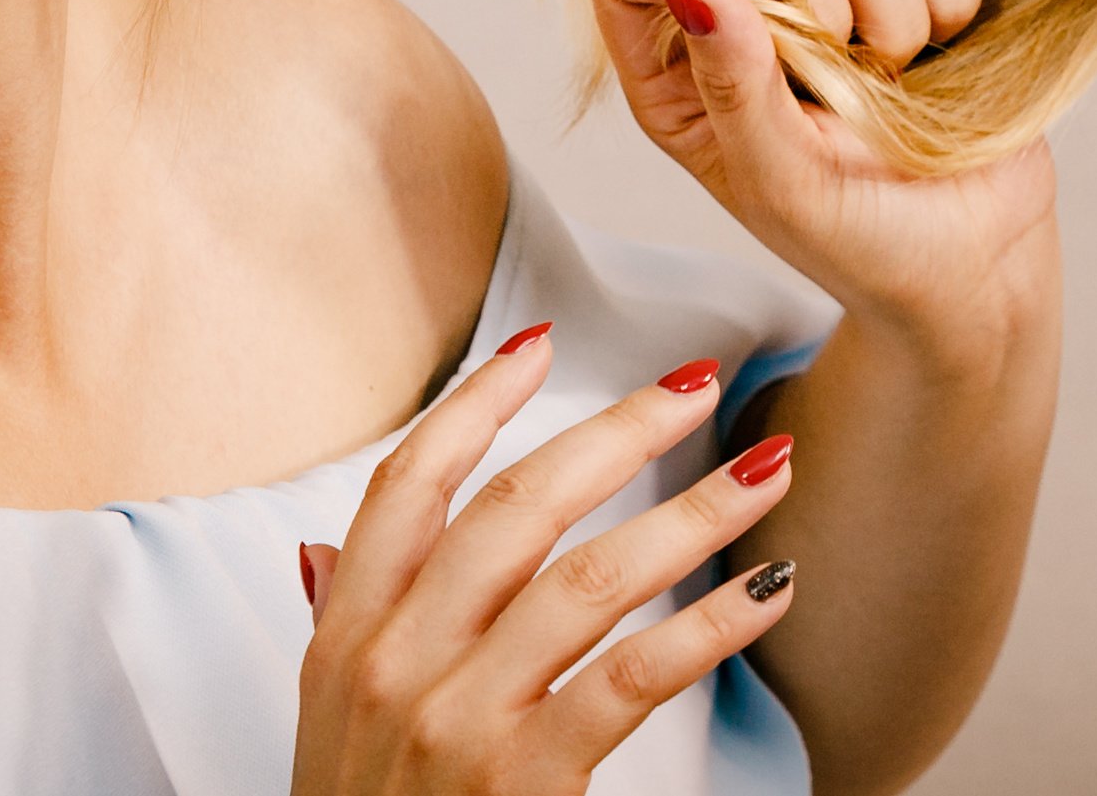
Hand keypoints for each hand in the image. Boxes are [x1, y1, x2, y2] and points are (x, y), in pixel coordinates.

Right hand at [292, 332, 798, 795]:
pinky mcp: (520, 780)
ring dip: (693, 513)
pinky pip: (632, 674)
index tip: (545, 344)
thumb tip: (328, 551)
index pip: (408, 485)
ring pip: (587, 578)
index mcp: (342, 637)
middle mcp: (390, 666)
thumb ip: (341, 630)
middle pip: (516, 509)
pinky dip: (709, 622)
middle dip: (619, 431)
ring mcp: (453, 721)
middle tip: (700, 383)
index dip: (477, 405)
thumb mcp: (328, 728)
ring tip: (768, 470)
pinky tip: (767, 591)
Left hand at [592, 0, 1056, 353]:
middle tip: (844, 68)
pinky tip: (944, 50)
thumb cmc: (864, 248)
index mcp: (682, 77)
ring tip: (899, 79)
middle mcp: (753, 26)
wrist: (979, 273)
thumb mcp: (781, 184)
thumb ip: (734, 84)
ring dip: (893, 7)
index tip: (737, 2)